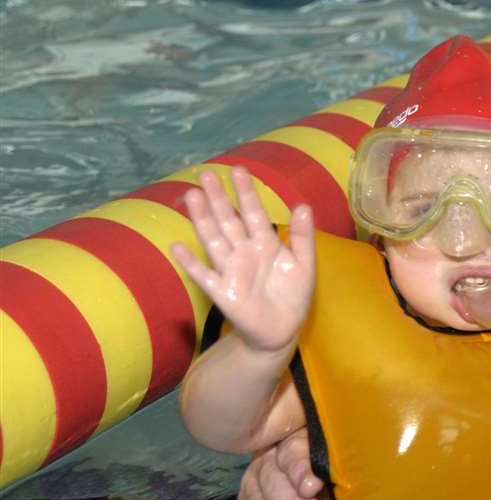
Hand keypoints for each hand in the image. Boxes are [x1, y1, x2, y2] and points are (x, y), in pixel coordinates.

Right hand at [170, 166, 314, 355]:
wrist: (283, 329)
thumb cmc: (292, 294)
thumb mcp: (304, 263)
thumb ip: (301, 236)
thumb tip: (304, 205)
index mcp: (264, 243)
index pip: (253, 213)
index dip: (246, 193)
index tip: (238, 170)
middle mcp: (244, 252)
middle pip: (228, 220)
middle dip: (218, 199)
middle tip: (206, 174)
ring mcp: (230, 270)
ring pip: (214, 240)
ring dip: (203, 220)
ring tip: (192, 197)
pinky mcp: (223, 292)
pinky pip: (204, 276)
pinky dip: (191, 263)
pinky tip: (177, 247)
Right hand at [232, 428, 331, 499]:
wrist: (295, 460)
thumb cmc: (321, 459)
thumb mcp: (329, 454)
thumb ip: (328, 468)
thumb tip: (329, 489)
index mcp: (286, 445)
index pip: (291, 455)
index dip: (300, 471)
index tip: (313, 487)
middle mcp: (261, 467)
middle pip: (273, 489)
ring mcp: (248, 493)